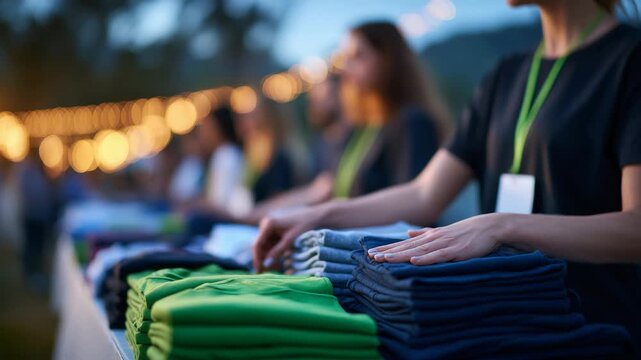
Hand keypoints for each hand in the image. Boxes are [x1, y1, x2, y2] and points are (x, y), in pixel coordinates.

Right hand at [252, 207, 324, 272]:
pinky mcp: (277, 229)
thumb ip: (277, 252)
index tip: (260, 271)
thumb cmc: (305, 226)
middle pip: (261, 245)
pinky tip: (280, 262)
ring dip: (270, 257)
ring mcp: (271, 226)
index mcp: (268, 224)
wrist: (317, 216)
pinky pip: (272, 243)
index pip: (257, 244)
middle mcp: (267, 224)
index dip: (258, 259)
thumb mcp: (291, 241)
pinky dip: (275, 252)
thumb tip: (265, 265)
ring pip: (267, 246)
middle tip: (269, 273)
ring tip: (278, 268)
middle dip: (265, 259)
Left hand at [368, 213, 506, 264]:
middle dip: (388, 252)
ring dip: (401, 256)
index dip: (387, 248)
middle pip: (406, 248)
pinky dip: (426, 259)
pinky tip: (414, 261)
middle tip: (371, 257)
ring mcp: (444, 244)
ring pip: (418, 251)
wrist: (490, 226)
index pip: (404, 244)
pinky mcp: (456, 251)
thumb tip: (408, 234)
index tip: (371, 253)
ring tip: (384, 259)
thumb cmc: (466, 232)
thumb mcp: (442, 232)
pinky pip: (438, 256)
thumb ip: (424, 234)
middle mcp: (433, 239)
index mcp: (429, 236)